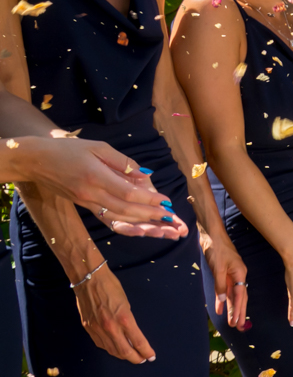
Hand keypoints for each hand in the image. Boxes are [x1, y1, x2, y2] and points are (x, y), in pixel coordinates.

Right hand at [12, 137, 186, 238]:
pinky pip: (108, 218)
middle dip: (151, 216)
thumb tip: (145, 176)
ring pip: (118, 218)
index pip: (127, 193)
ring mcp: (86, 202)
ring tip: (162, 230)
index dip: (149, 199)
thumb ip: (123, 162)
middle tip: (172, 221)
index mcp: (95, 176)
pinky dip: (126, 225)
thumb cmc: (68, 149)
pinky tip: (142, 229)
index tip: (166, 202)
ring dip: (142, 225)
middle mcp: (91, 194)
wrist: (36, 161)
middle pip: (126, 210)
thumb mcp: (98, 147)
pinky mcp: (84, 206)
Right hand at [74, 265, 155, 362]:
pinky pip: (100, 344)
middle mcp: (110, 327)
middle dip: (135, 358)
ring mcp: (97, 329)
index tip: (151, 356)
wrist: (89, 280)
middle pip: (124, 351)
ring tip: (130, 356)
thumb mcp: (127, 303)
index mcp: (124, 319)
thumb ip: (128, 320)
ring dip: (122, 355)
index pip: (138, 341)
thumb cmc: (111, 287)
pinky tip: (115, 349)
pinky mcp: (88, 329)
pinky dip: (109, 349)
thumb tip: (130, 333)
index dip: (146, 351)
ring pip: (111, 350)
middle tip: (142, 359)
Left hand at [206, 234, 248, 328]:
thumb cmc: (217, 248)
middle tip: (239, 327)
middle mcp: (238, 275)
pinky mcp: (224, 273)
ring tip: (233, 322)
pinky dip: (224, 299)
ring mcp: (232, 275)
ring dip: (234, 308)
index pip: (241, 295)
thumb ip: (221, 285)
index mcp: (240, 273)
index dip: (238, 310)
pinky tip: (222, 309)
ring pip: (234, 295)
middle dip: (240, 312)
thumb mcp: (218, 267)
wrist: (211, 235)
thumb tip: (224, 301)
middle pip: (241, 297)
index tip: (236, 322)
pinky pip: (226, 290)